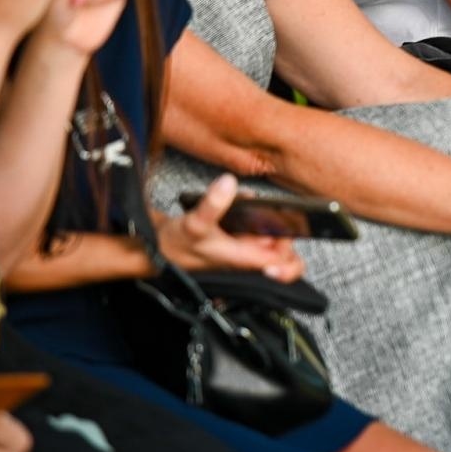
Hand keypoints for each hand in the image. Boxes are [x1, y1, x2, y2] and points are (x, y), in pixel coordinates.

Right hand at [155, 175, 305, 280]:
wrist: (158, 246)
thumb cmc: (176, 245)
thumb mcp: (195, 224)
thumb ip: (212, 205)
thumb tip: (228, 184)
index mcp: (246, 259)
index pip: (285, 267)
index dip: (292, 260)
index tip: (286, 240)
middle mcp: (249, 254)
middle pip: (284, 249)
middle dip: (284, 230)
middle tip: (275, 214)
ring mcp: (244, 244)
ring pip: (271, 235)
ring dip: (269, 218)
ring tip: (257, 204)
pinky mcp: (236, 233)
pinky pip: (256, 224)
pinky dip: (255, 211)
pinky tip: (245, 200)